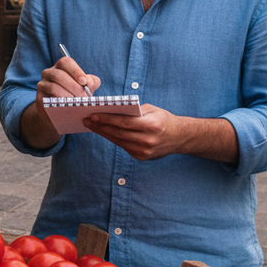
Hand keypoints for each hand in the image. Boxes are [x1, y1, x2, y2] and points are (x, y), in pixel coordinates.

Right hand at [19, 58, 101, 149]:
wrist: (60, 112)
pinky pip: (49, 99)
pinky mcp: (39, 98)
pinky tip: (68, 106)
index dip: (76, 71)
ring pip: (53, 87)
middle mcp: (48, 73)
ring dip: (68, 95)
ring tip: (77, 102)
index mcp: (60, 67)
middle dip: (74, 86)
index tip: (84, 82)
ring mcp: (42, 85)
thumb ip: (91, 83)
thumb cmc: (74, 96)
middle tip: (84, 97)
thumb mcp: (85, 88)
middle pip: (59, 75)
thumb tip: (89, 82)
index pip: (66, 62)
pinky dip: (60, 102)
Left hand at [85, 104, 238, 162]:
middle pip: (118, 133)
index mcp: (152, 126)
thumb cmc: (163, 119)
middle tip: (87, 120)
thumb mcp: (151, 110)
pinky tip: (104, 132)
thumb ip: (134, 111)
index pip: (124, 123)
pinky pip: (123, 146)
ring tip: (92, 125)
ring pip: (118, 141)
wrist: (179, 138)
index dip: (107, 119)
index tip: (93, 115)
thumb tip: (111, 110)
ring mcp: (144, 151)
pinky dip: (112, 138)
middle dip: (100, 126)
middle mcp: (148, 140)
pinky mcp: (141, 157)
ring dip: (103, 133)